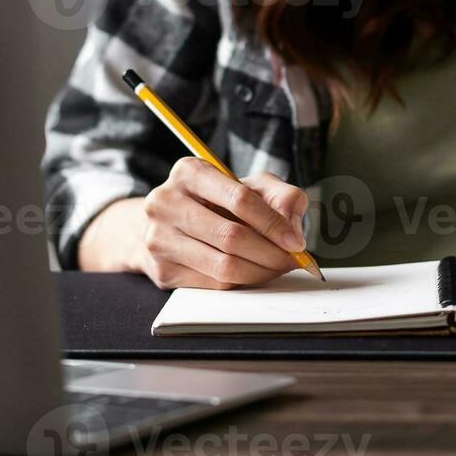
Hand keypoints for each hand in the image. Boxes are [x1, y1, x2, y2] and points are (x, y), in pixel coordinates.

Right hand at [79, 157, 308, 289]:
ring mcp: (159, 238)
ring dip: (260, 272)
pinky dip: (243, 282)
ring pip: (224, 265)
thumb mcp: (252, 186)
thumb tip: (294, 229)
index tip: (296, 242)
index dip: (274, 223)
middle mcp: (166, 202)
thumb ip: (282, 196)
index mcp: (190, 172)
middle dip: (271, 253)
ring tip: (277, 267)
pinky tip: (254, 273)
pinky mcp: (162, 270)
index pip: (240, 199)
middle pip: (231, 236)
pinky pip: (214, 284)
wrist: (171, 225)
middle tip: (292, 260)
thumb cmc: (219, 202)